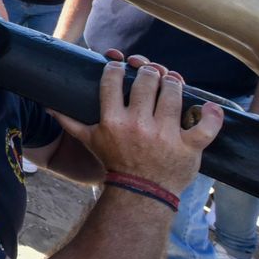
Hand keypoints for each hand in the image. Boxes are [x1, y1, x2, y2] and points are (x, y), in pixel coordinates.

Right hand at [52, 51, 221, 192]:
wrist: (140, 193)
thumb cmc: (115, 163)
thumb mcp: (90, 142)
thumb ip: (70, 122)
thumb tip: (47, 106)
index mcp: (113, 121)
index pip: (113, 81)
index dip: (117, 67)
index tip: (121, 66)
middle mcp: (138, 125)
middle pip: (146, 81)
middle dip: (149, 71)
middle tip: (151, 72)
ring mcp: (165, 135)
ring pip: (173, 94)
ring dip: (174, 82)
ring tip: (171, 82)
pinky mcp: (188, 147)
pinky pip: (204, 126)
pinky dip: (211, 115)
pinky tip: (209, 106)